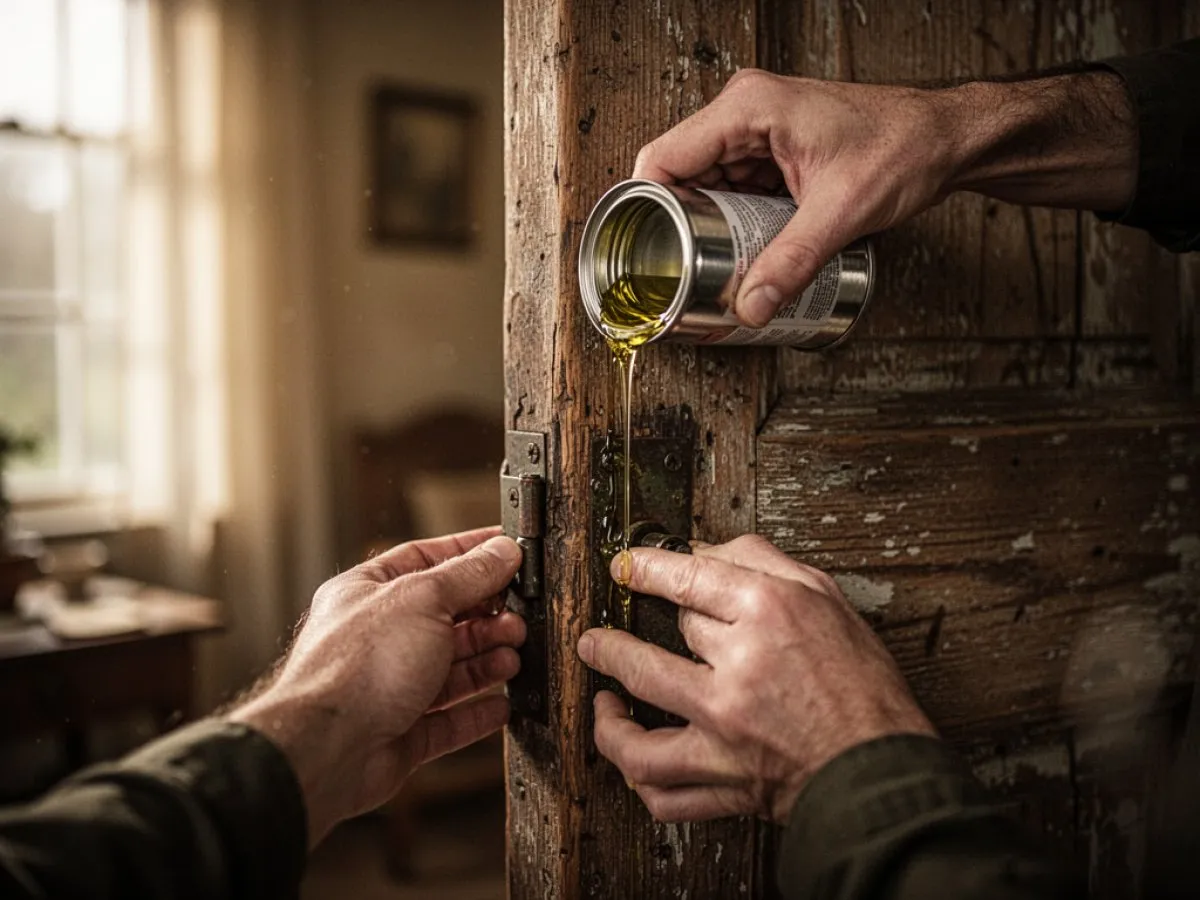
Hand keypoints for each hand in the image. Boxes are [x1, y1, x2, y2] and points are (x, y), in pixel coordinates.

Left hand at [230, 527, 524, 845]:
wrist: (326, 748)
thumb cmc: (356, 666)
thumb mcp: (424, 599)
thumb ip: (469, 575)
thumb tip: (503, 551)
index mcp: (368, 592)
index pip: (426, 560)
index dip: (470, 555)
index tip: (509, 554)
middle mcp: (376, 638)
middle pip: (445, 618)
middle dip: (486, 618)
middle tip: (518, 620)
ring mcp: (388, 687)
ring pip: (450, 670)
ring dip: (487, 663)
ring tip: (514, 658)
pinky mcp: (400, 734)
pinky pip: (447, 721)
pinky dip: (477, 714)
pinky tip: (502, 706)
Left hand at [577, 534, 934, 823]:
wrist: (887, 767)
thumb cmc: (864, 684)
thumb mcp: (825, 597)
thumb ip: (762, 562)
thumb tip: (707, 550)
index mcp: (768, 613)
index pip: (684, 577)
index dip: (643, 568)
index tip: (624, 569)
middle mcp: (739, 670)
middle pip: (656, 643)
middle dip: (621, 639)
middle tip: (599, 639)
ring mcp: (726, 732)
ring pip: (637, 729)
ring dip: (606, 714)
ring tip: (600, 694)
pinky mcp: (728, 784)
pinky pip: (664, 792)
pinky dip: (639, 779)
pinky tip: (630, 760)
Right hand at [634, 69, 1134, 326]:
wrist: (947, 137)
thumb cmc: (903, 147)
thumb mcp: (842, 212)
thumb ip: (792, 262)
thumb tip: (749, 307)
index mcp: (748, 108)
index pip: (663, 158)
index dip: (648, 209)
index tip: (648, 253)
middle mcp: (744, 112)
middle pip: (679, 175)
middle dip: (679, 226)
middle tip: (686, 272)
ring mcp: (756, 130)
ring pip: (704, 185)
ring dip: (707, 227)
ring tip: (714, 266)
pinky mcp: (771, 150)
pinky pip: (732, 189)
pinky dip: (732, 221)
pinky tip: (742, 250)